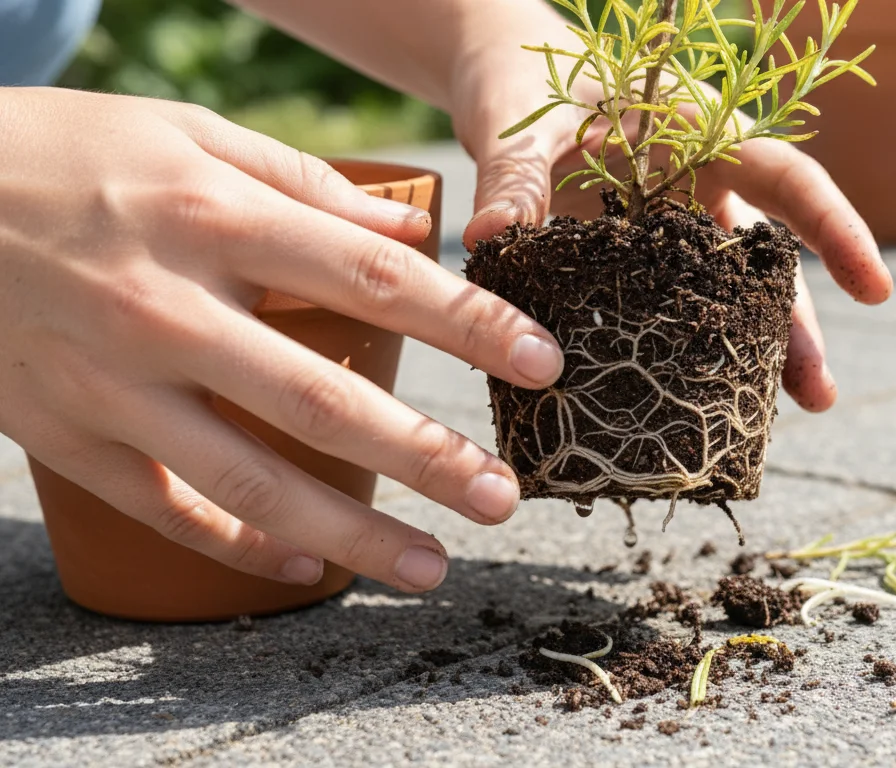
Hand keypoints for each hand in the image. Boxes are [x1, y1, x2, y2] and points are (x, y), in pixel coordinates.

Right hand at [0, 87, 567, 591]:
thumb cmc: (74, 156)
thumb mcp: (190, 136)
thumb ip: (306, 183)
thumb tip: (412, 230)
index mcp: (213, 218)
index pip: (374, 278)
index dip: (471, 324)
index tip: (543, 363)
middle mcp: (166, 307)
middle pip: (323, 400)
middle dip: (428, 457)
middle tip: (504, 497)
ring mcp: (110, 384)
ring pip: (248, 479)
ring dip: (351, 534)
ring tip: (432, 566)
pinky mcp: (65, 436)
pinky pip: (165, 509)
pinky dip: (238, 545)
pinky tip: (308, 563)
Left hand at [454, 4, 892, 412]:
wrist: (498, 73)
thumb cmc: (525, 77)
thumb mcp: (522, 118)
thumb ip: (515, 173)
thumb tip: (494, 236)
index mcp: (699, 134)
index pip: (785, 179)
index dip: (835, 230)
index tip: (875, 290)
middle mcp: (696, 184)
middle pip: (764, 261)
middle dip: (797, 328)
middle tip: (820, 395)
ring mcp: (666, 226)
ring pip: (723, 294)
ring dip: (747, 352)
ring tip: (768, 420)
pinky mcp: (629, 258)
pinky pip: (664, 307)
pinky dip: (679, 350)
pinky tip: (685, 399)